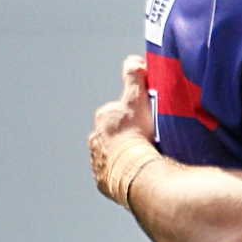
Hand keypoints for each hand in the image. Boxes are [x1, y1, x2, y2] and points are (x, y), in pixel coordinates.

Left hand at [91, 54, 155, 197]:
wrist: (135, 170)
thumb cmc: (135, 134)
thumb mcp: (137, 98)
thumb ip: (134, 77)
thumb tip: (133, 60)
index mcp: (103, 119)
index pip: (116, 113)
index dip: (131, 116)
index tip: (144, 122)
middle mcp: (95, 140)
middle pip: (112, 135)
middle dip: (125, 137)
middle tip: (145, 141)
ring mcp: (98, 162)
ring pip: (112, 155)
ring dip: (123, 156)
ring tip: (142, 159)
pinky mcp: (103, 181)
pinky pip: (113, 175)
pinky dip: (123, 173)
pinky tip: (136, 173)